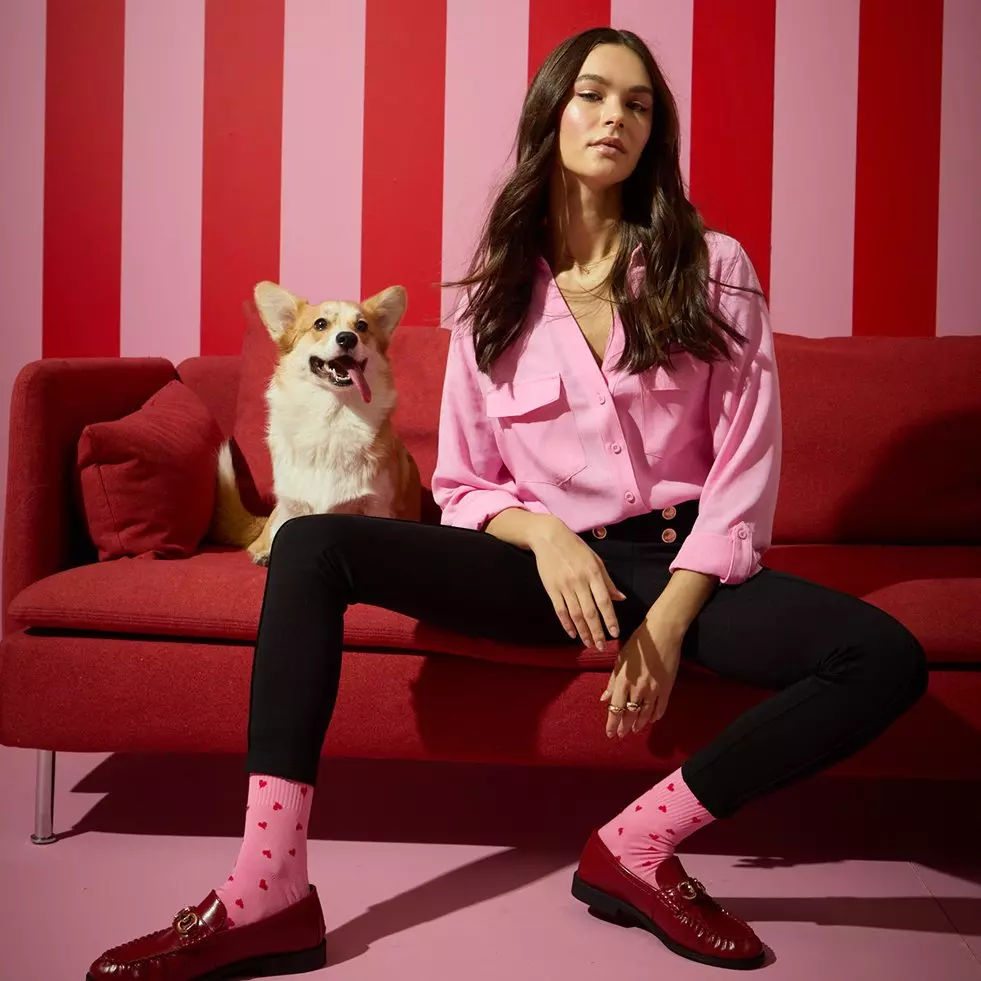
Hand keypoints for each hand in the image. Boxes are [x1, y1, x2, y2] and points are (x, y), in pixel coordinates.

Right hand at [528, 516, 625, 650]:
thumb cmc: (576, 548)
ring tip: (589, 644)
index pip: (604, 602)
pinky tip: (572, 634)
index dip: (610, 619)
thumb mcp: (596, 561)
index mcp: (593, 574)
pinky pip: (560, 610)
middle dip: (597, 632)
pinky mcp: (551, 589)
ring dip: (583, 632)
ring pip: (576, 614)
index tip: (615, 633)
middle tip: (601, 647)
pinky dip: (566, 624)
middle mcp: (579, 582)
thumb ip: (608, 581)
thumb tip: (621, 598)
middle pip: (590, 612)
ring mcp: (564, 586)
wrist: (549, 537)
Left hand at [600, 612, 683, 737]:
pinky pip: (661, 707)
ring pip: (645, 714)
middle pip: (629, 714)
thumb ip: (612, 681)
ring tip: (634, 730)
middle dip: (624, 727)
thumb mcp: (620, 660)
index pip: (616, 708)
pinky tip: (651, 719)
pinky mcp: (667, 688)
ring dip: (639, 724)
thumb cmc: (638, 644)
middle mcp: (638, 689)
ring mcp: (654, 690)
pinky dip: (655, 715)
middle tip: (620, 735)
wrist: (662, 634)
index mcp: (623, 681)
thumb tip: (604, 698)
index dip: (612, 723)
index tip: (610, 733)